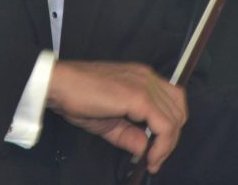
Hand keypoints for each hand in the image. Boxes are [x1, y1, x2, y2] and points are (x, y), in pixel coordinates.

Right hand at [46, 60, 186, 173]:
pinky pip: (164, 125)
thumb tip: (144, 149)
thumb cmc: (77, 98)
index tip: (157, 151)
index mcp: (142, 79)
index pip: (172, 101)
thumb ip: (129, 135)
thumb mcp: (108, 123)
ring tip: (153, 160)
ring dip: (168, 144)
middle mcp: (148, 78)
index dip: (170, 127)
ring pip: (174, 118)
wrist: (59, 84)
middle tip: (156, 158)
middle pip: (178, 109)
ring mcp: (145, 86)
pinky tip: (150, 157)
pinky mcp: (140, 97)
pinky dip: (162, 144)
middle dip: (172, 139)